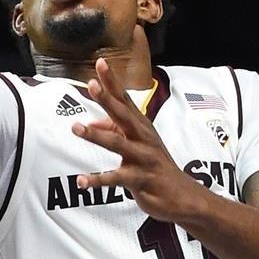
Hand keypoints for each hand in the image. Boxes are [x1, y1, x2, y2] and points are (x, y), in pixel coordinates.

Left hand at [73, 26, 205, 222]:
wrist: (183, 196)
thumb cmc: (156, 166)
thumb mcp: (137, 144)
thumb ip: (114, 130)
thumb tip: (90, 122)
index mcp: (141, 127)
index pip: (124, 99)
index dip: (112, 82)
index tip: (100, 63)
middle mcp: (143, 138)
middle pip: (123, 115)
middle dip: (107, 99)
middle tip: (91, 85)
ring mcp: (143, 158)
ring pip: (118, 144)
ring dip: (96, 135)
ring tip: (76, 128)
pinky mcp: (141, 180)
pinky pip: (117, 179)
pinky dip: (98, 180)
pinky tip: (81, 181)